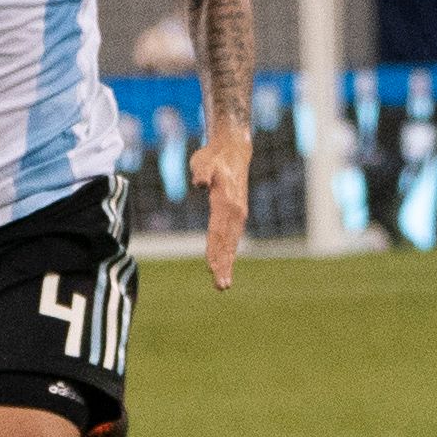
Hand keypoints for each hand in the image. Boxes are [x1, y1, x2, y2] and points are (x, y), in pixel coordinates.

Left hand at [189, 128, 251, 290]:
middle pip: (226, 243)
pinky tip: (225, 266)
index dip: (214, 251)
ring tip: (223, 285)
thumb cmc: (213, 157)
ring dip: (227, 264)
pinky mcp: (237, 213)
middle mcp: (235, 211)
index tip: (211, 269)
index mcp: (226, 203)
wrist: (233, 149)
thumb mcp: (203, 161)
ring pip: (231, 243)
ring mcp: (238, 213)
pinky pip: (232, 237)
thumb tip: (198, 183)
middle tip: (220, 287)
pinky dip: (228, 253)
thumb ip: (201, 173)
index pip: (217, 232)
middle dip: (222, 265)